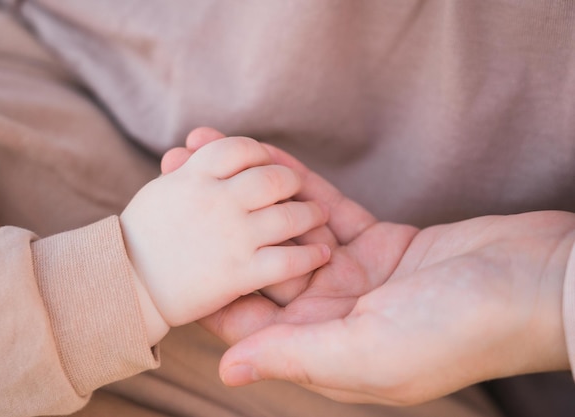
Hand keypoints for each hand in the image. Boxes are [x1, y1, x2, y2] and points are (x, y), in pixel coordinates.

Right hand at [121, 136, 329, 330]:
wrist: (122, 286)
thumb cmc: (138, 238)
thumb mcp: (161, 192)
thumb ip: (189, 172)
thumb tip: (203, 150)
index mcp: (194, 177)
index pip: (238, 149)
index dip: (259, 152)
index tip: (267, 161)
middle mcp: (216, 200)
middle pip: (271, 178)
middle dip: (290, 181)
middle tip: (297, 188)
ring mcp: (230, 236)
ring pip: (287, 216)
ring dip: (310, 214)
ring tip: (317, 216)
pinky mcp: (238, 273)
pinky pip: (286, 261)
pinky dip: (310, 256)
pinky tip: (321, 254)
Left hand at [167, 129, 574, 404]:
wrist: (538, 286)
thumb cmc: (460, 331)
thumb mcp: (370, 351)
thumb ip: (297, 356)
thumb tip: (226, 370)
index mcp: (324, 345)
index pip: (247, 313)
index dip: (205, 273)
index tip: (166, 234)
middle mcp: (333, 313)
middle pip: (259, 261)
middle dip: (218, 219)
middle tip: (175, 173)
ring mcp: (356, 275)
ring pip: (287, 228)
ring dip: (248, 192)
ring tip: (206, 151)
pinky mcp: (381, 242)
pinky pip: (327, 206)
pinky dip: (297, 181)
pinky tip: (262, 154)